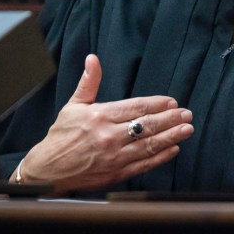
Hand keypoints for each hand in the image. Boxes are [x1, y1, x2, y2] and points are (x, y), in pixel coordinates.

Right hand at [19, 54, 193, 193]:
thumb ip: (89, 82)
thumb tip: (92, 58)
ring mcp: (113, 157)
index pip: (135, 108)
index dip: (156, 104)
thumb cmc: (60, 136)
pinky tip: (173, 150)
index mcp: (100, 116)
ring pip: (148, 145)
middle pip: (146, 126)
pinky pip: (142, 165)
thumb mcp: (73, 105)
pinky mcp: (115, 174)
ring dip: (171, 137)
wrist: (46, 171)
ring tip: (187, 129)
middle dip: (170, 119)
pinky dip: (159, 158)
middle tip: (187, 114)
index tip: (172, 102)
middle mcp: (108, 136)